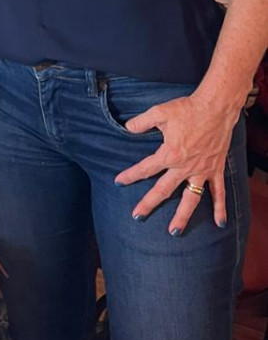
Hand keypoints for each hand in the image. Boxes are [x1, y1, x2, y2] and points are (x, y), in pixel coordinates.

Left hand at [114, 92, 237, 233]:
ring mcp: (201, 170)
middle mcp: (185, 167)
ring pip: (191, 198)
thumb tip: (128, 128)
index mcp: (170, 154)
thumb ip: (141, 122)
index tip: (119, 182)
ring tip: (173, 231)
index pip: (145, 168)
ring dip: (182, 216)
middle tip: (137, 216)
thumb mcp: (159, 112)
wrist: (215, 108)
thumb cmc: (187, 109)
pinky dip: (220, 207)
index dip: (130, 175)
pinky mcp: (215, 169)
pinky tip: (219, 223)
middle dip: (149, 204)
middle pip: (164, 189)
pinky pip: (218, 192)